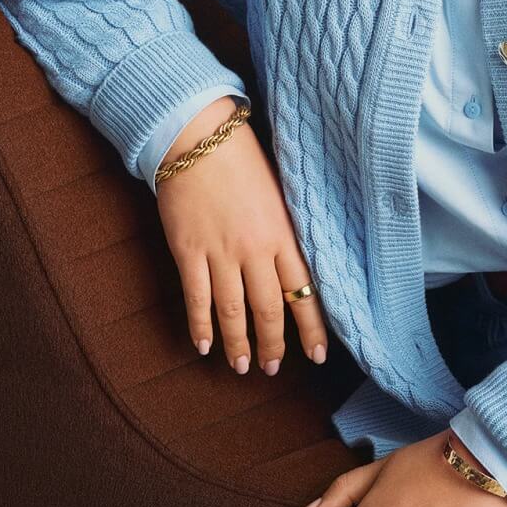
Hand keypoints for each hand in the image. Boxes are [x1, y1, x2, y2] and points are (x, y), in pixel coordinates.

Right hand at [155, 96, 327, 374]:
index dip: (311, 328)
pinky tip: (203, 346)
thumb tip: (299, 266)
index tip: (317, 355)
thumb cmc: (244, 160)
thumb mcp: (280, 194)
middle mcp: (255, 249)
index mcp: (284, 234)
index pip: (304, 290)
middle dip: (273, 344)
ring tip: (241, 366)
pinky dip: (200, 326)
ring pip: (233, 310)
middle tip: (272, 368)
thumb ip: (287, 232)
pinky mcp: (189, 250)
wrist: (200, 138)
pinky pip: (196, 298)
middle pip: (269, 309)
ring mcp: (220, 252)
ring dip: (238, 343)